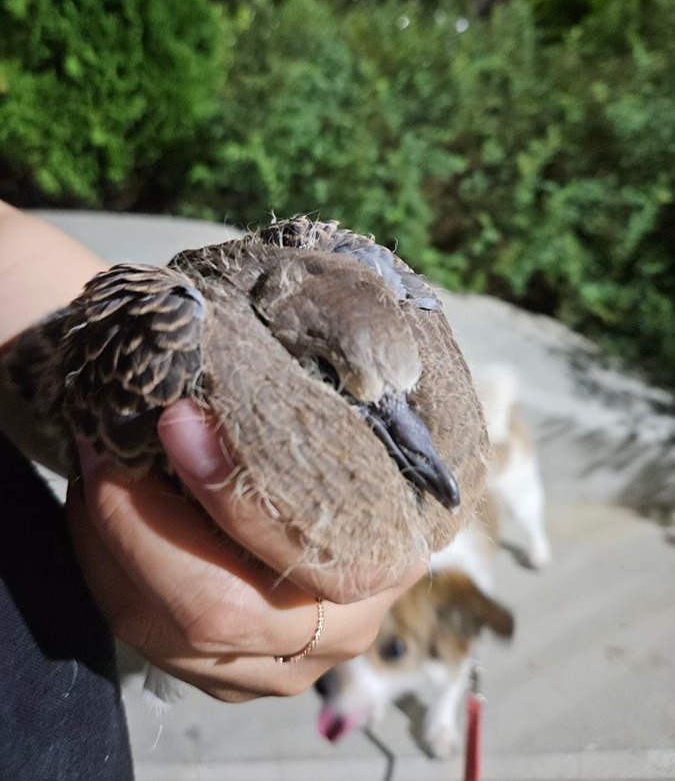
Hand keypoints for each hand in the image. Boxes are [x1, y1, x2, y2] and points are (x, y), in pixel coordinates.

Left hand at [65, 400, 426, 702]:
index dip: (231, 490)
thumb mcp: (352, 405)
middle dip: (137, 522)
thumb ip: (327, 383)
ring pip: (163, 633)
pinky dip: (107, 568)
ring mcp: (282, 665)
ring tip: (96, 465)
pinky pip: (143, 638)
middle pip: (216, 613)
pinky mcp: (230, 676)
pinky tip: (104, 511)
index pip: (307, 547)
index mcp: (387, 556)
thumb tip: (254, 350)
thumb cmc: (344, 435)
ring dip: (108, 542)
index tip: (175, 419)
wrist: (352, 490)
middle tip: (103, 442)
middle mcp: (343, 627)